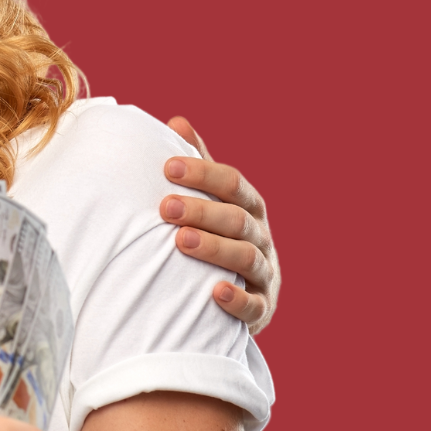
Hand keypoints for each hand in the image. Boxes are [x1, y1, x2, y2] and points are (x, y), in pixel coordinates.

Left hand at [162, 115, 280, 333]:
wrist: (237, 294)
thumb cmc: (217, 236)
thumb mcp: (211, 201)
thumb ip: (198, 167)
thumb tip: (176, 122)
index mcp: (249, 207)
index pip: (233, 184)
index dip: (204, 173)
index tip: (168, 167)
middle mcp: (261, 237)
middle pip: (237, 219)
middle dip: (202, 211)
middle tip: (165, 207)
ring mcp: (265, 273)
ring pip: (246, 257)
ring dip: (214, 247)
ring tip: (180, 241)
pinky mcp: (262, 307)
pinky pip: (254, 305)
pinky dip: (236, 298)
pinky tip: (214, 292)